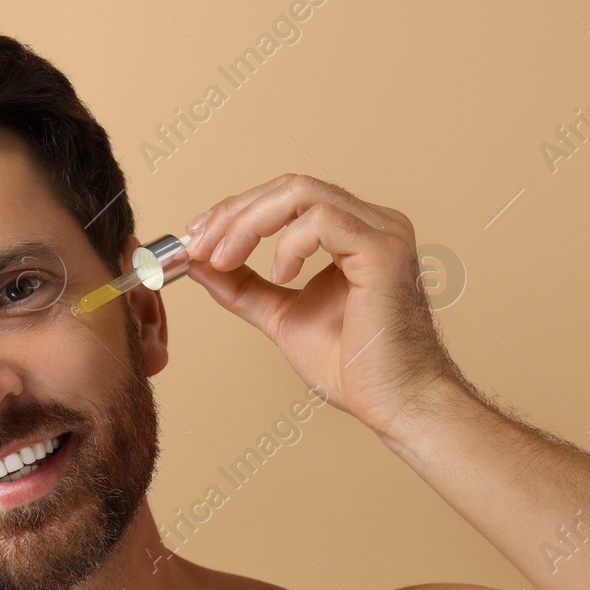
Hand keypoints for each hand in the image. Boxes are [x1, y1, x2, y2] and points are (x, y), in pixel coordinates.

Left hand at [183, 174, 458, 437]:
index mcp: (354, 233)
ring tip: (224, 260)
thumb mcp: (282, 316)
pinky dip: (287, 242)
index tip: (197, 238)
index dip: (236, 211)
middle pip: (289, 187)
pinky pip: (322, 220)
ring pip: (301, 193)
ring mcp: (382, 232)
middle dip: (233, 214)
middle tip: (198, 246)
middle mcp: (373, 223)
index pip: (286, 198)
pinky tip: (279, 274)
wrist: (393, 403)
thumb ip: (243, 287)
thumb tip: (200, 263)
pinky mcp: (383, 250)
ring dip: (249, 223)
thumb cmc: (355, 367)